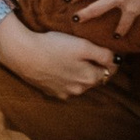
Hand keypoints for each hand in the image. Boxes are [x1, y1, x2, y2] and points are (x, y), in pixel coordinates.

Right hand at [0, 19, 115, 95]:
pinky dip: (66, 76)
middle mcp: (79, 90)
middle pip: (95, 77)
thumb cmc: (54, 47)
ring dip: (81, 72)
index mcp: (89, 79)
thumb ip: (103, 54)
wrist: (24, 54)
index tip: (107, 49)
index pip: (109, 70)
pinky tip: (60, 64)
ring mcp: (64, 93)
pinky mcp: (51, 91)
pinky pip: (65, 84)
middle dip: (95, 66)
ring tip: (74, 57)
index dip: (110, 59)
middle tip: (90, 51)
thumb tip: (116, 60)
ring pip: (80, 82)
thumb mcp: (83, 46)